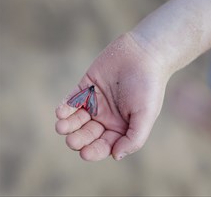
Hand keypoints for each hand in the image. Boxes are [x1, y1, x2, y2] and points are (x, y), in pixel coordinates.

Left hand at [55, 33, 167, 160]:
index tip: (85, 153)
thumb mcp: (146, 115)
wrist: (144, 54)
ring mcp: (96, 102)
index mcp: (122, 127)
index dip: (94, 151)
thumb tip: (116, 156)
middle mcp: (107, 117)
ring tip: (62, 127)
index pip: (105, 145)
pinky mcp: (86, 87)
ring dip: (68, 125)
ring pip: (77, 120)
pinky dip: (65, 107)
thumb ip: (134, 138)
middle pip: (88, 134)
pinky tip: (61, 112)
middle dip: (79, 139)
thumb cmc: (148, 86)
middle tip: (72, 141)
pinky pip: (73, 101)